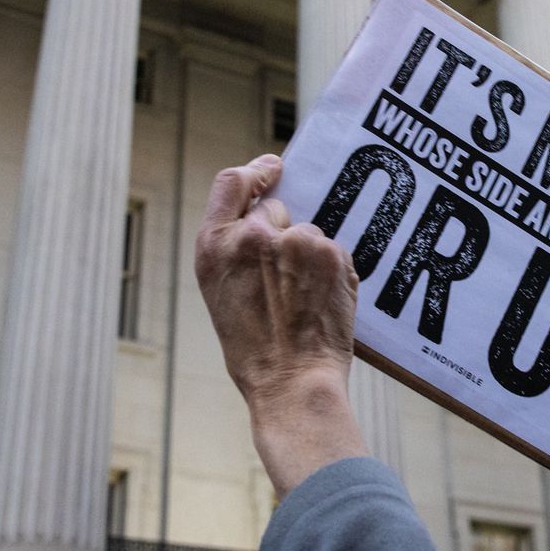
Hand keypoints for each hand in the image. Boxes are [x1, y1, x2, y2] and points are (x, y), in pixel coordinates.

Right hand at [195, 154, 368, 494]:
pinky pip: (334, 252)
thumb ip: (236, 250)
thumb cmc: (254, 350)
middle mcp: (252, 235)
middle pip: (276, 210)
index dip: (255, 171)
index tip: (273, 168)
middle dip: (284, 236)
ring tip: (302, 303)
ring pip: (308, 235)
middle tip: (286, 280)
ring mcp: (295, 241)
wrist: (293, 382)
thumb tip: (269, 218)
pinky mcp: (330, 254)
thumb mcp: (223, 293)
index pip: (232, 182)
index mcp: (215, 245)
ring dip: (309, 259)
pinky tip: (322, 304)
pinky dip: (332, 273)